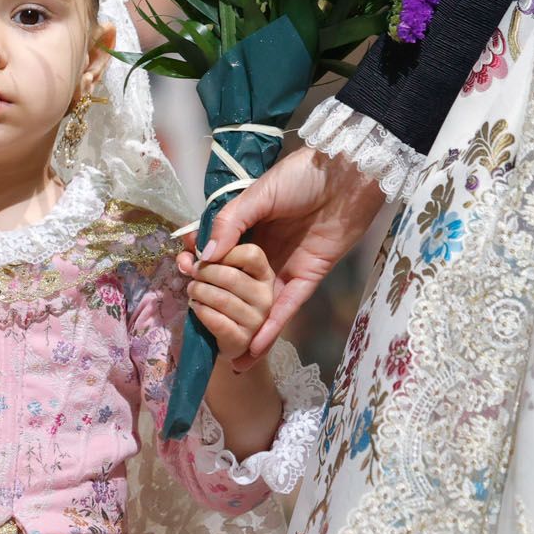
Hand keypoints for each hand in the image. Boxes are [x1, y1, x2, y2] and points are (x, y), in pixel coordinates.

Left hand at [176, 242, 275, 364]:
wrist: (221, 333)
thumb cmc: (220, 292)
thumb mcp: (215, 260)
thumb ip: (205, 244)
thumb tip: (192, 241)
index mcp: (264, 272)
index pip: (251, 254)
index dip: (224, 253)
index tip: (207, 256)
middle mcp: (266, 294)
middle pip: (231, 277)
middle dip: (203, 273)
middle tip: (192, 275)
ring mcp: (258, 318)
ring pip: (221, 299)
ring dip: (197, 292)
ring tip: (192, 292)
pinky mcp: (245, 338)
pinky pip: (218, 322)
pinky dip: (200, 312)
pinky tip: (196, 307)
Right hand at [199, 147, 385, 371]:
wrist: (348, 175)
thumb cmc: (302, 176)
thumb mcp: (258, 194)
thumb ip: (230, 223)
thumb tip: (205, 255)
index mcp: (249, 228)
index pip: (218, 253)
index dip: (201, 265)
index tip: (184, 272)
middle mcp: (264, 252)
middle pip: (235, 283)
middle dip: (216, 302)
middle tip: (195, 314)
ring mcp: (285, 267)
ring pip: (260, 303)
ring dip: (245, 329)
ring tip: (227, 358)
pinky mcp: (307, 278)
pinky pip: (286, 308)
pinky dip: (270, 329)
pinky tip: (253, 349)